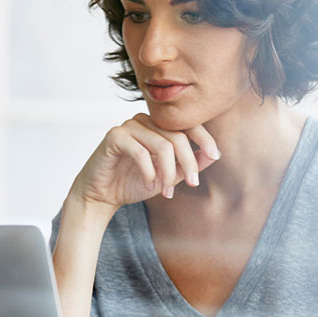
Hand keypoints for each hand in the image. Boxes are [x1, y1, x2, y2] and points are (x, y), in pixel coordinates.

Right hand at [71, 113, 220, 211]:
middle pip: (178, 137)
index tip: (215, 156)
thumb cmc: (134, 183)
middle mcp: (145, 121)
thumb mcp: (169, 176)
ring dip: (168, 173)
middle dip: (188, 163)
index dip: (204, 139)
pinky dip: (150, 172)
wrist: (102, 195)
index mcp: (159, 126)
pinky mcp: (114, 136)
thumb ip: (189, 165)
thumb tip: (214, 155)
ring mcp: (129, 126)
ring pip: (162, 145)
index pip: (188, 125)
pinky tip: (150, 185)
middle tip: (192, 184)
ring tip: (166, 191)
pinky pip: (141, 152)